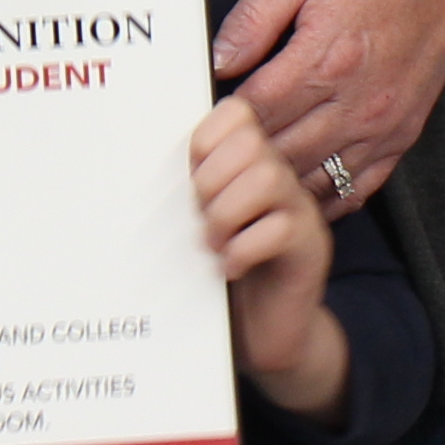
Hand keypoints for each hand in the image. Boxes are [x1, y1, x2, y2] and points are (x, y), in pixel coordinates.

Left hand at [191, 98, 348, 426]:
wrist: (266, 332)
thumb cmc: (223, 272)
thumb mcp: (200, 222)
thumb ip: (187, 189)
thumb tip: (135, 163)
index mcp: (252, 162)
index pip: (235, 112)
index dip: (204, 140)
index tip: (190, 179)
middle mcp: (281, 177)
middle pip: (251, 140)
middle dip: (212, 178)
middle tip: (201, 217)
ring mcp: (301, 211)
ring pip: (267, 178)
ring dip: (226, 214)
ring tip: (213, 244)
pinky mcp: (310, 248)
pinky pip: (280, 229)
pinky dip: (244, 250)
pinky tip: (231, 268)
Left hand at [211, 0, 444, 213]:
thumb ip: (255, 16)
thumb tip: (218, 62)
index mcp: (324, 58)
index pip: (252, 114)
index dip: (218, 126)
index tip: (197, 126)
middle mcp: (356, 102)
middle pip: (278, 156)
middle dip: (240, 162)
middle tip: (210, 163)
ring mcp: (384, 124)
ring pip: (314, 181)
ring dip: (277, 186)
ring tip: (246, 178)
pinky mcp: (404, 134)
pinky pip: (356, 188)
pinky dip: (323, 197)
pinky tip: (297, 190)